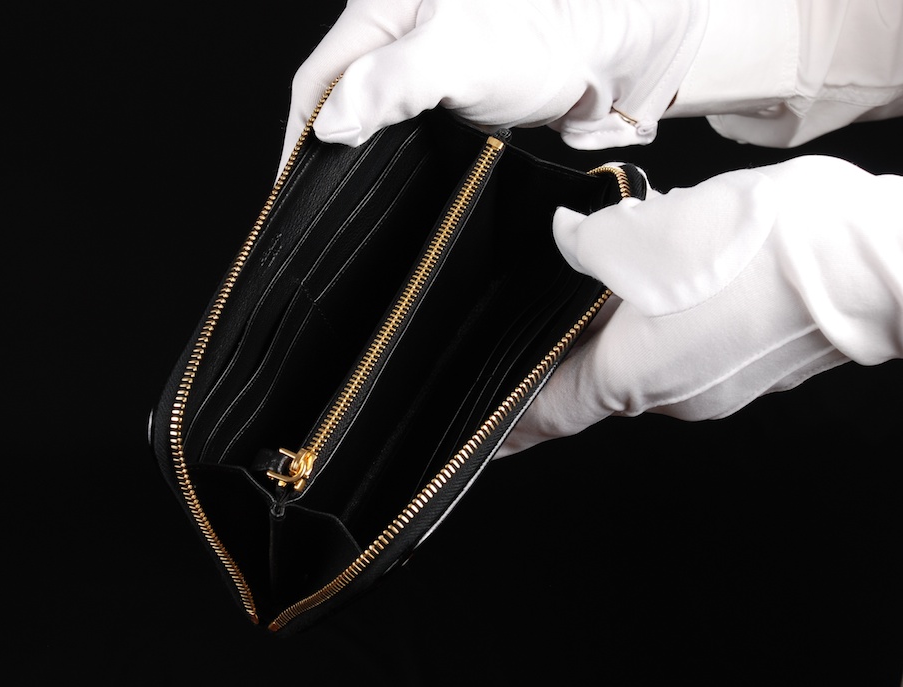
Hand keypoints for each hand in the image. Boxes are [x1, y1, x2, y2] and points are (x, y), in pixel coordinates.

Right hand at [280, 0, 707, 170]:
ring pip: (373, 112)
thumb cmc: (547, 34)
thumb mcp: (456, 55)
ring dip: (365, 153)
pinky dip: (401, 153)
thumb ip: (388, 85)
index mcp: (383, 8)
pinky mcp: (454, 88)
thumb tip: (332, 124)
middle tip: (323, 201)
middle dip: (327, 146)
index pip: (316, 78)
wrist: (618, 49)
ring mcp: (426, 59)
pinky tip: (404, 176)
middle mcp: (398, 29)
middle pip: (339, 94)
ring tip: (359, 197)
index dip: (301, 134)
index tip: (293, 188)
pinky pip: (410, 124)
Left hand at [497, 155, 902, 455]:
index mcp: (627, 376)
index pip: (546, 412)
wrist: (870, 261)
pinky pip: (689, 346)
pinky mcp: (748, 368)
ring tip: (625, 270)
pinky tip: (680, 268)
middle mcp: (669, 396)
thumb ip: (589, 245)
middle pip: (594, 380)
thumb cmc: (760, 250)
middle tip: (544, 317)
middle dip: (568, 350)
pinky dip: (670, 316)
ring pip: (645, 357)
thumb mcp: (649, 233)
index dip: (506, 425)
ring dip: (626, 324)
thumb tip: (568, 240)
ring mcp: (714, 387)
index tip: (477, 439)